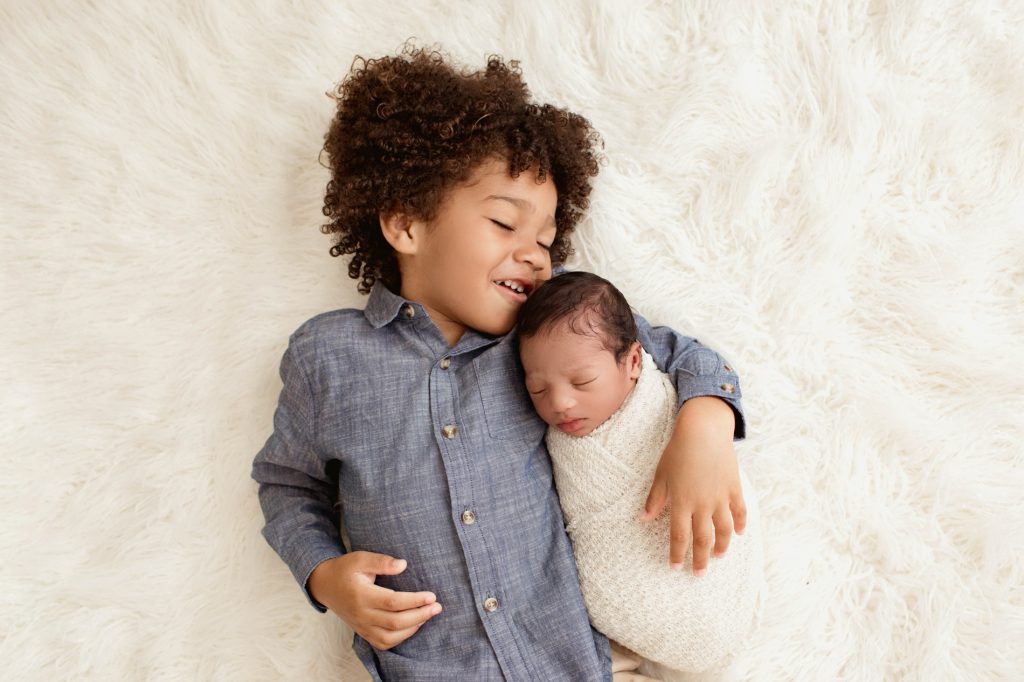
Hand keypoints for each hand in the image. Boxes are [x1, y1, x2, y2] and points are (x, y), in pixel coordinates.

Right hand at [307, 551, 441, 649]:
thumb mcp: (360, 558)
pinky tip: (412, 626)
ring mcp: (361, 626)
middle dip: (420, 616)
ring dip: (412, 629)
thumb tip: (403, 564)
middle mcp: (361, 614)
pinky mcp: (362, 632)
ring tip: (426, 615)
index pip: (393, 602)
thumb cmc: (345, 569)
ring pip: (390, 637)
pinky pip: (383, 643)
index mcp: (361, 595)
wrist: (324, 585)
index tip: (432, 596)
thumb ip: (381, 561)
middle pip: (395, 622)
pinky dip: (400, 638)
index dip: (415, 600)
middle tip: (437, 607)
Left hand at [640, 396, 745, 575]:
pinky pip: (739, 511)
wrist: (704, 431)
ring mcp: (720, 497)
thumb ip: (655, 499)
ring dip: (721, 545)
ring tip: (718, 556)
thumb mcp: (661, 475)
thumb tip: (643, 520)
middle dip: (700, 559)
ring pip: (723, 530)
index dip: (677, 553)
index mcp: (681, 502)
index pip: (678, 536)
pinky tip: (739, 533)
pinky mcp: (734, 488)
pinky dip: (740, 524)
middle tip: (699, 574)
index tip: (675, 567)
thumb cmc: (678, 451)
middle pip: (702, 539)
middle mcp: (702, 504)